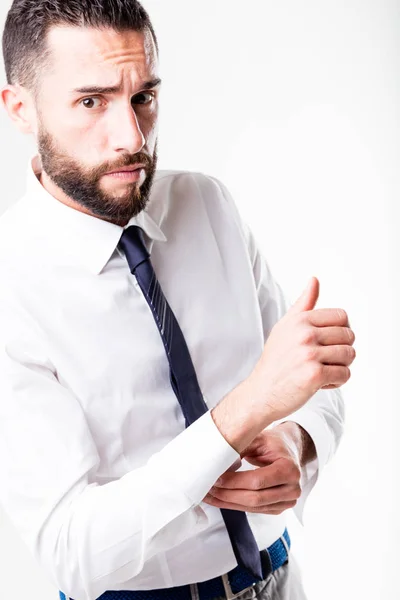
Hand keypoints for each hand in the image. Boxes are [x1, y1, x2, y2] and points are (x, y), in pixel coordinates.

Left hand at [202, 424, 306, 513]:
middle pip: (254, 498)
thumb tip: (218, 461)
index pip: (257, 481)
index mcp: (289, 469)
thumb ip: (241, 448)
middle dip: (227, 495)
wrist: (289, 449)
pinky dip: (235, 505)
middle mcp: (292, 488)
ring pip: (252, 507)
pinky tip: (221, 500)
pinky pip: (254, 510)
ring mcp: (287, 501)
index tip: (216, 478)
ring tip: (209, 496)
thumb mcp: (259, 439)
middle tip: (208, 489)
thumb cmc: (274, 443)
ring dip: (228, 503)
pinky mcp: (278, 507)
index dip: (234, 482)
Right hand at [248, 276, 355, 422]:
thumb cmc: (275, 360)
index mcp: (300, 320)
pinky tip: (320, 383)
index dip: (339, 332)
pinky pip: (345, 374)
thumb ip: (303, 304)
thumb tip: (315, 280)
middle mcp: (304, 334)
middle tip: (324, 360)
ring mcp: (309, 354)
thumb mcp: (285, 327)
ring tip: (322, 370)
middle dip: (342, 349)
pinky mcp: (314, 375)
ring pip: (349, 355)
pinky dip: (337, 381)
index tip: (326, 343)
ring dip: (340, 366)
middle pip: (349, 336)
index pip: (342, 316)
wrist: (261, 392)